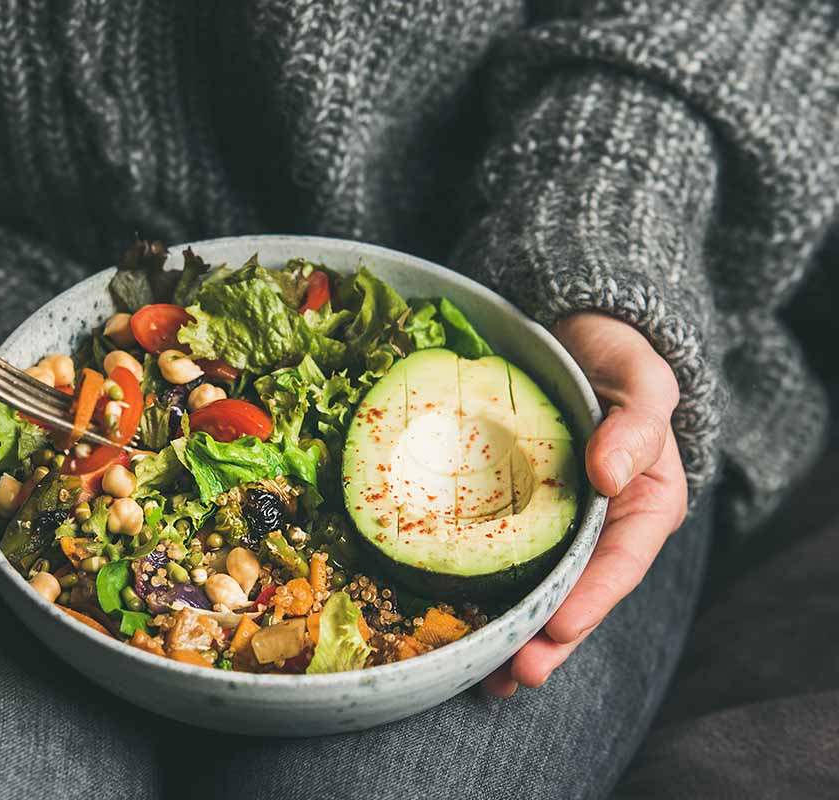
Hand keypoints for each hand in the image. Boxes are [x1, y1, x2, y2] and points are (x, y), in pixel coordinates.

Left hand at [482, 312, 687, 697]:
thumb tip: (610, 473)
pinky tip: (455, 627)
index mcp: (643, 505)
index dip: (592, 599)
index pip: (621, 563)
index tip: (559, 627)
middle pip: (578, 595)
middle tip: (513, 674)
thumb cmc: (616, 360)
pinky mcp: (516, 516)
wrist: (576, 340)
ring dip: (513, 636)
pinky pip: (500, 560)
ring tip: (486, 678)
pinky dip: (482, 596)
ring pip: (539, 591)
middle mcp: (601, 528)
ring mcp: (557, 526)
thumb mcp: (642, 379)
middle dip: (547, 640)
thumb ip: (637, 424)